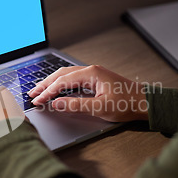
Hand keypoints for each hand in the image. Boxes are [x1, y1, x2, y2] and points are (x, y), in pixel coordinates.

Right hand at [29, 65, 148, 121]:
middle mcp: (91, 70)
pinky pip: (73, 78)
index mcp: (91, 73)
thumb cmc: (128, 104)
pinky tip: (57, 89)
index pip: (61, 81)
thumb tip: (57, 103)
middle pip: (61, 74)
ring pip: (66, 75)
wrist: (146, 102)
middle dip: (45, 84)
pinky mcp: (96, 79)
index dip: (47, 91)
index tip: (37, 100)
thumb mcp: (101, 107)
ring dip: (52, 83)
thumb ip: (76, 105)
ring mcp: (93, 73)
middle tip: (32, 94)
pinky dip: (61, 83)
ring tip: (40, 90)